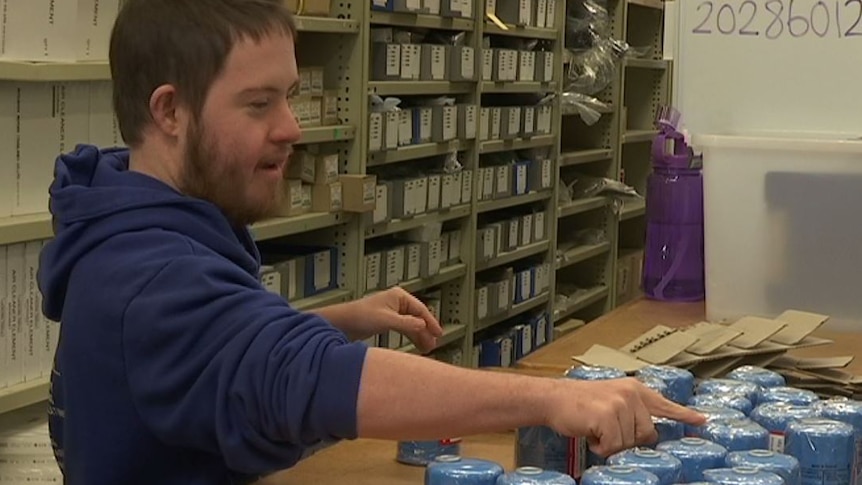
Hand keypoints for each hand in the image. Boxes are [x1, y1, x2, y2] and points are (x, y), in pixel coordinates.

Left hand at [357, 287, 443, 352]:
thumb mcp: (386, 320)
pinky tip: (416, 344)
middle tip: (432, 345)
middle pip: (418, 318)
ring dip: (419, 336)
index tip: (438, 333)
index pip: (420, 310)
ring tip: (427, 348)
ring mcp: (392, 313)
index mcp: (399, 297)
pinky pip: (404, 329)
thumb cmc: (360, 316)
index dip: (431, 322)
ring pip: (412, 325)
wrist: (342, 323)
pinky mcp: (387, 322)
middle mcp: (397, 303)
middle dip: (426, 331)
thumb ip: (406, 323)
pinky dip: (411, 337)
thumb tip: (423, 326)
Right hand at [545, 377, 705, 456]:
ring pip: (629, 443)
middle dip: (627, 440)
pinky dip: (600, 448)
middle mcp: (631, 395)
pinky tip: (590, 434)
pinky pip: (613, 447)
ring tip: (595, 429)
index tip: (703, 421)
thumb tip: (649, 434)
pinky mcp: (607, 416)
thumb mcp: (611, 399)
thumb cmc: (579, 403)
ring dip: (611, 444)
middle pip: (647, 434)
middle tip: (606, 432)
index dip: (684, 415)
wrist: (553, 398)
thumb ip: (632, 411)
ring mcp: (620, 404)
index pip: (665, 404)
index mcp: (634, 389)